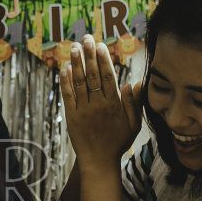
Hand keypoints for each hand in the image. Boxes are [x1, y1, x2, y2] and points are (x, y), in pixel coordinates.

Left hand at [60, 35, 140, 167]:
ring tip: (73, 47)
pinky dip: (65, 82)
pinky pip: (68, 97)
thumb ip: (135, 103)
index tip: (100, 45)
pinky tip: (64, 69)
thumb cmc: (118, 142)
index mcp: (114, 105)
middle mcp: (98, 106)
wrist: (99, 162)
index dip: (104, 59)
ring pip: (79, 83)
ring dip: (76, 64)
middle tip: (86, 38)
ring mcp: (83, 111)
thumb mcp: (133, 124)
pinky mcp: (71, 117)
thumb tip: (137, 83)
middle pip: (93, 75)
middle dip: (89, 55)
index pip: (108, 77)